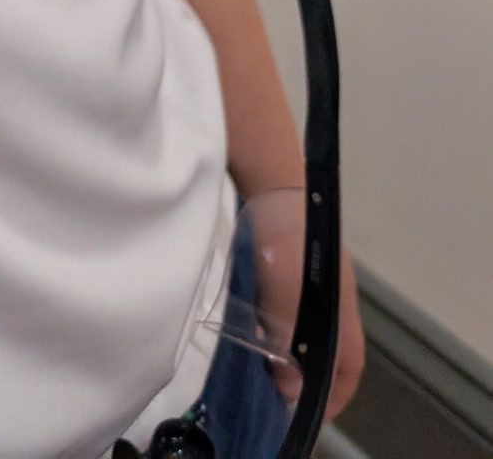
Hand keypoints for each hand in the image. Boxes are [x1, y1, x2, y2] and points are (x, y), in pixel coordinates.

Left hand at [257, 220, 365, 420]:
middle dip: (303, 377)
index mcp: (342, 313)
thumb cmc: (285, 241)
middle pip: (325, 353)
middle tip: (271, 393)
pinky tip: (248, 329)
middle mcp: (331, 301)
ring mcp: (309, 283)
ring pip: (301, 331)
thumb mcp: (286, 297)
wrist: (269, 183)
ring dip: (283, 352)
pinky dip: (269, 326)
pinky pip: (282, 309)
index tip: (304, 412)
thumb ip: (288, 341)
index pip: (348, 367)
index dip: (333, 395)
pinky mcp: (285, 267)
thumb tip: (289, 386)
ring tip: (255, 368)